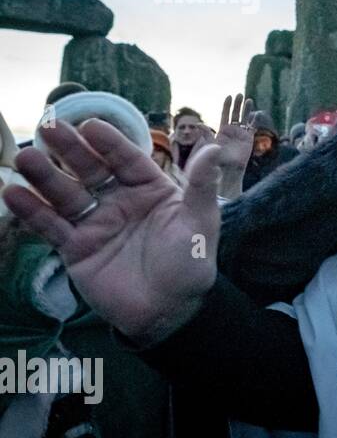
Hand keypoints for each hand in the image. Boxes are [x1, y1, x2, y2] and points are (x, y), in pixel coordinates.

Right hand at [1, 119, 225, 344]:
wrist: (169, 312)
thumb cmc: (191, 264)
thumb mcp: (200, 222)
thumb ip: (201, 185)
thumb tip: (215, 148)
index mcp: (150, 189)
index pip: (127, 159)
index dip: (109, 143)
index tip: (90, 124)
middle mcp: (119, 201)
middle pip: (91, 170)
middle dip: (70, 149)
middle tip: (49, 127)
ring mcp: (95, 223)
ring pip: (66, 194)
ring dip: (45, 175)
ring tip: (25, 157)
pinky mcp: (75, 248)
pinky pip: (51, 226)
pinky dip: (31, 210)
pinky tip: (11, 192)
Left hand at [214, 93, 255, 200]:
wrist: (228, 169)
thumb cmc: (217, 159)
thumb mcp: (210, 145)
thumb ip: (206, 134)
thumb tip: (198, 124)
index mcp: (223, 130)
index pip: (225, 115)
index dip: (227, 106)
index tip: (229, 96)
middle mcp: (232, 130)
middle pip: (235, 114)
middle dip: (237, 104)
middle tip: (239, 94)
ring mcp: (241, 134)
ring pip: (245, 118)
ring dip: (246, 109)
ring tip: (248, 100)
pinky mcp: (249, 139)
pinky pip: (252, 127)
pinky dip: (254, 120)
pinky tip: (256, 113)